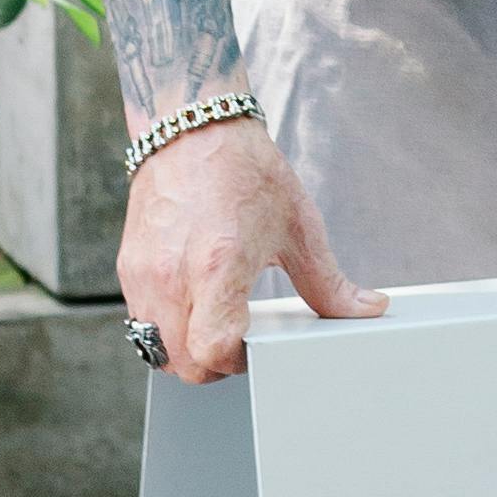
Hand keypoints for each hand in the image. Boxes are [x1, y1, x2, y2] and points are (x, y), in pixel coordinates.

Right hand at [120, 114, 383, 380]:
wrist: (194, 132)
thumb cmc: (245, 173)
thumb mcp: (299, 229)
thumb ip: (329, 283)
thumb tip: (368, 309)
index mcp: (218, 266)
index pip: (212, 351)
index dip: (237, 362)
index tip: (253, 346)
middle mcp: (173, 275)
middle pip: (184, 364)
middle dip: (214, 365)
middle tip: (238, 341)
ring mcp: (144, 274)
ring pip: (157, 349)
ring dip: (186, 351)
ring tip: (214, 323)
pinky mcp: (128, 268)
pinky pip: (140, 322)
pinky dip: (166, 327)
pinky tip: (192, 303)